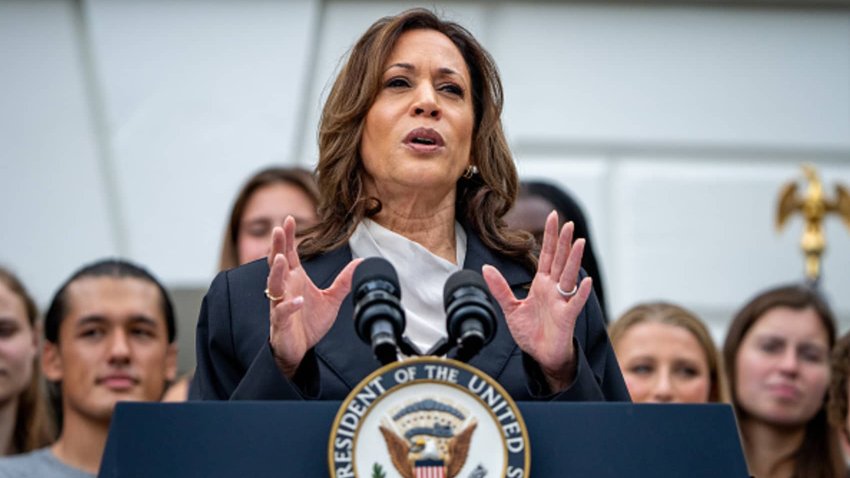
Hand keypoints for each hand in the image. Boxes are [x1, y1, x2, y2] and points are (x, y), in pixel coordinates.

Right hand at [266, 216, 360, 377]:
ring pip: (273, 284)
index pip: (289, 253)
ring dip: (276, 272)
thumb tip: (360, 264)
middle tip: (277, 230)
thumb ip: (344, 281)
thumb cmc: (309, 323)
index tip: (289, 219)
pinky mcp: (280, 322)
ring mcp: (280, 304)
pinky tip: (298, 300)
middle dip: (277, 246)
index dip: (287, 237)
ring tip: (281, 258)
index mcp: (294, 279)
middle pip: (277, 263)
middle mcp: (284, 288)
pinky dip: (289, 306)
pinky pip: (282, 312)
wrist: (299, 350)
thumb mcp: (331, 299)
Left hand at [483, 211, 591, 391]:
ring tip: (578, 242)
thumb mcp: (511, 308)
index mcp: (541, 284)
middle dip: (563, 242)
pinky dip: (580, 292)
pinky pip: (575, 302)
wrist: (541, 356)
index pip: (546, 255)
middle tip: (567, 223)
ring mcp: (562, 302)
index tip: (554, 217)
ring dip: (573, 260)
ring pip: (569, 276)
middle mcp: (554, 289)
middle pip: (559, 261)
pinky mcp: (567, 317)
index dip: (550, 237)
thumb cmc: (531, 332)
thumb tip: (485, 268)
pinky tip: (585, 280)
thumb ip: (500, 288)